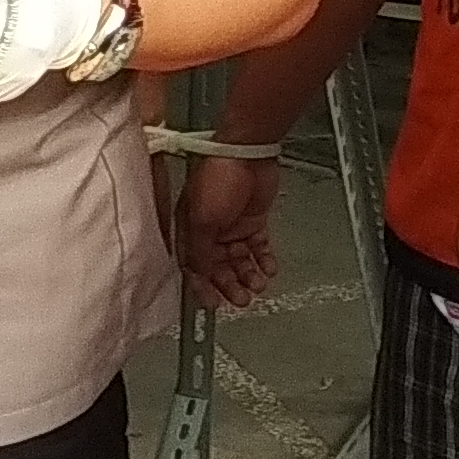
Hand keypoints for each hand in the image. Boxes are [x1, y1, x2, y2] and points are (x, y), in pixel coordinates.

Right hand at [180, 153, 283, 309]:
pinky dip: (263, 260)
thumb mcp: (202, 220)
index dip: (202, 287)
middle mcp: (209, 230)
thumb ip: (200, 251)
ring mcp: (232, 226)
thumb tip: (199, 275)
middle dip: (229, 286)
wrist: (249, 154)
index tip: (213, 304)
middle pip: (218, 267)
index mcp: (189, 229)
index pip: (193, 267)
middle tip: (241, 299)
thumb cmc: (219, 176)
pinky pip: (258, 247)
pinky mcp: (252, 220)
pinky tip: (268, 269)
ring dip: (248, 276)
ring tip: (258, 285)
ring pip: (239, 261)